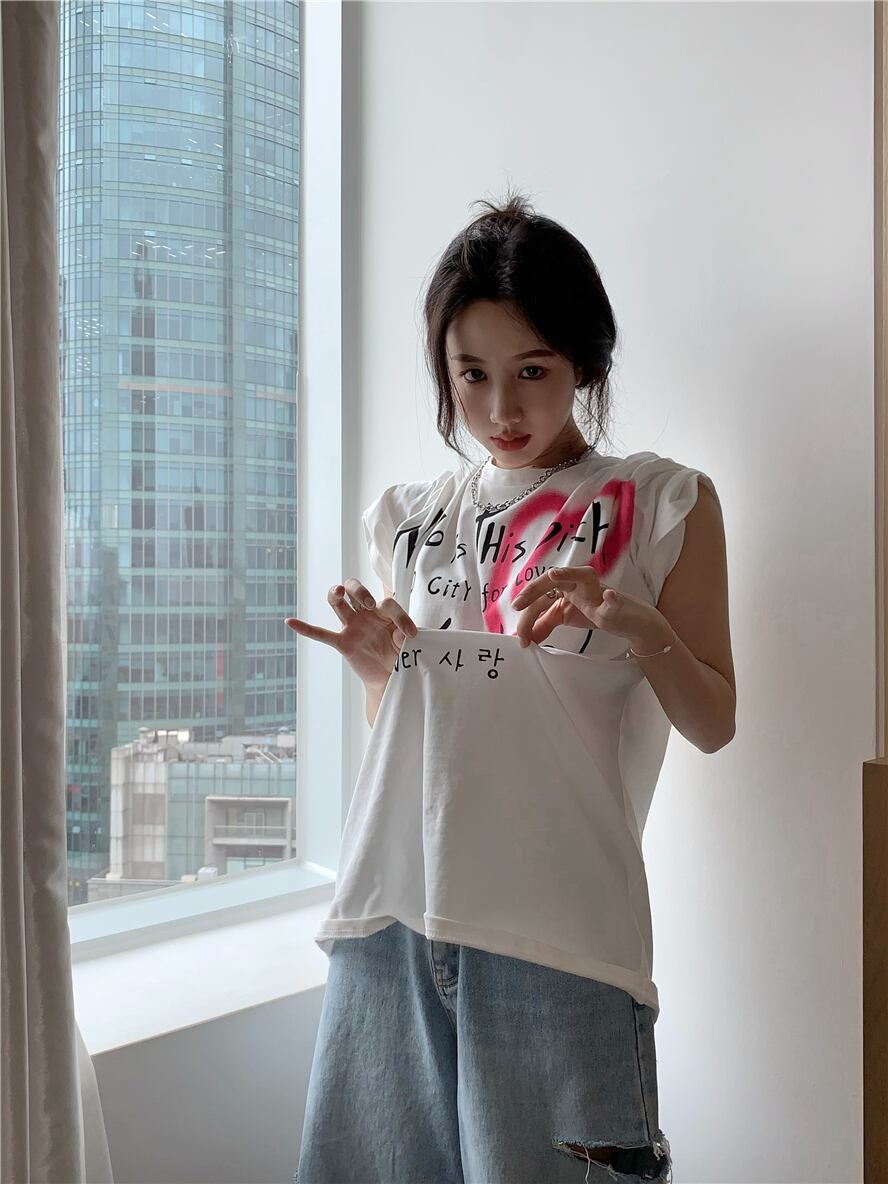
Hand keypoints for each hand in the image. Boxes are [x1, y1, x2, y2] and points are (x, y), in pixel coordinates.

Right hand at [285, 578, 417, 690]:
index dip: (400, 616)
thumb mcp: (406, 645)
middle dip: (362, 592)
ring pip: (339, 603)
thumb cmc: (399, 654)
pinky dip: (305, 628)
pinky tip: (290, 622)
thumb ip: (404, 637)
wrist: (390, 676)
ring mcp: (352, 626)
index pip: (387, 603)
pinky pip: (322, 634)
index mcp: (383, 611)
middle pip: (357, 590)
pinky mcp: (343, 642)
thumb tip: (400, 634)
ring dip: (337, 594)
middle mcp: (366, 614)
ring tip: (339, 592)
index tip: (410, 634)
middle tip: (370, 605)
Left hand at [511, 565, 665, 648]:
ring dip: (569, 574)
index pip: (541, 593)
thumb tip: (526, 636)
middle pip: (554, 580)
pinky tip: (610, 596)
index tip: (517, 625)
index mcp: (565, 587)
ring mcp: (598, 592)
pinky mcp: (617, 604)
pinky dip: (612, 599)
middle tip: (519, 605)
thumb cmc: (596, 612)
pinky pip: (615, 600)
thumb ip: (545, 623)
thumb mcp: (565, 617)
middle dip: (535, 590)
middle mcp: (579, 584)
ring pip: (584, 576)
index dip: (527, 608)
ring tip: (555, 575)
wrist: (628, 620)